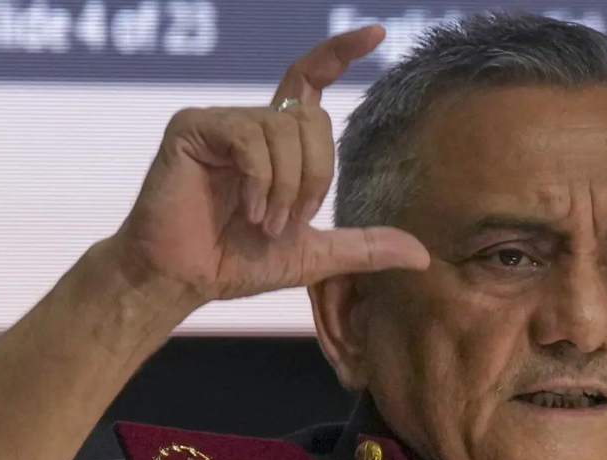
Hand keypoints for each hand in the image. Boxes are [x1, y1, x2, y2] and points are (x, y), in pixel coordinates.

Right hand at [108, 25, 428, 305]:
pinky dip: (260, 182)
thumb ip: (366, 247)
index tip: (378, 34)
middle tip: (287, 223)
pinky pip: (251, 139)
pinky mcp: (192, 127)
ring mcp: (220, 121)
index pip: (310, 81)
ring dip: (286, 189)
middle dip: (314, 180)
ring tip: (264, 224)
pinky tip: (249, 212)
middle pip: (314, 121)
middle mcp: (250, 122)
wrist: (183, 280)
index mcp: (277, 142)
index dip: (341, 52)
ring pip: (286, 132)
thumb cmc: (237, 264)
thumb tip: (423, 256)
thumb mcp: (315, 256)